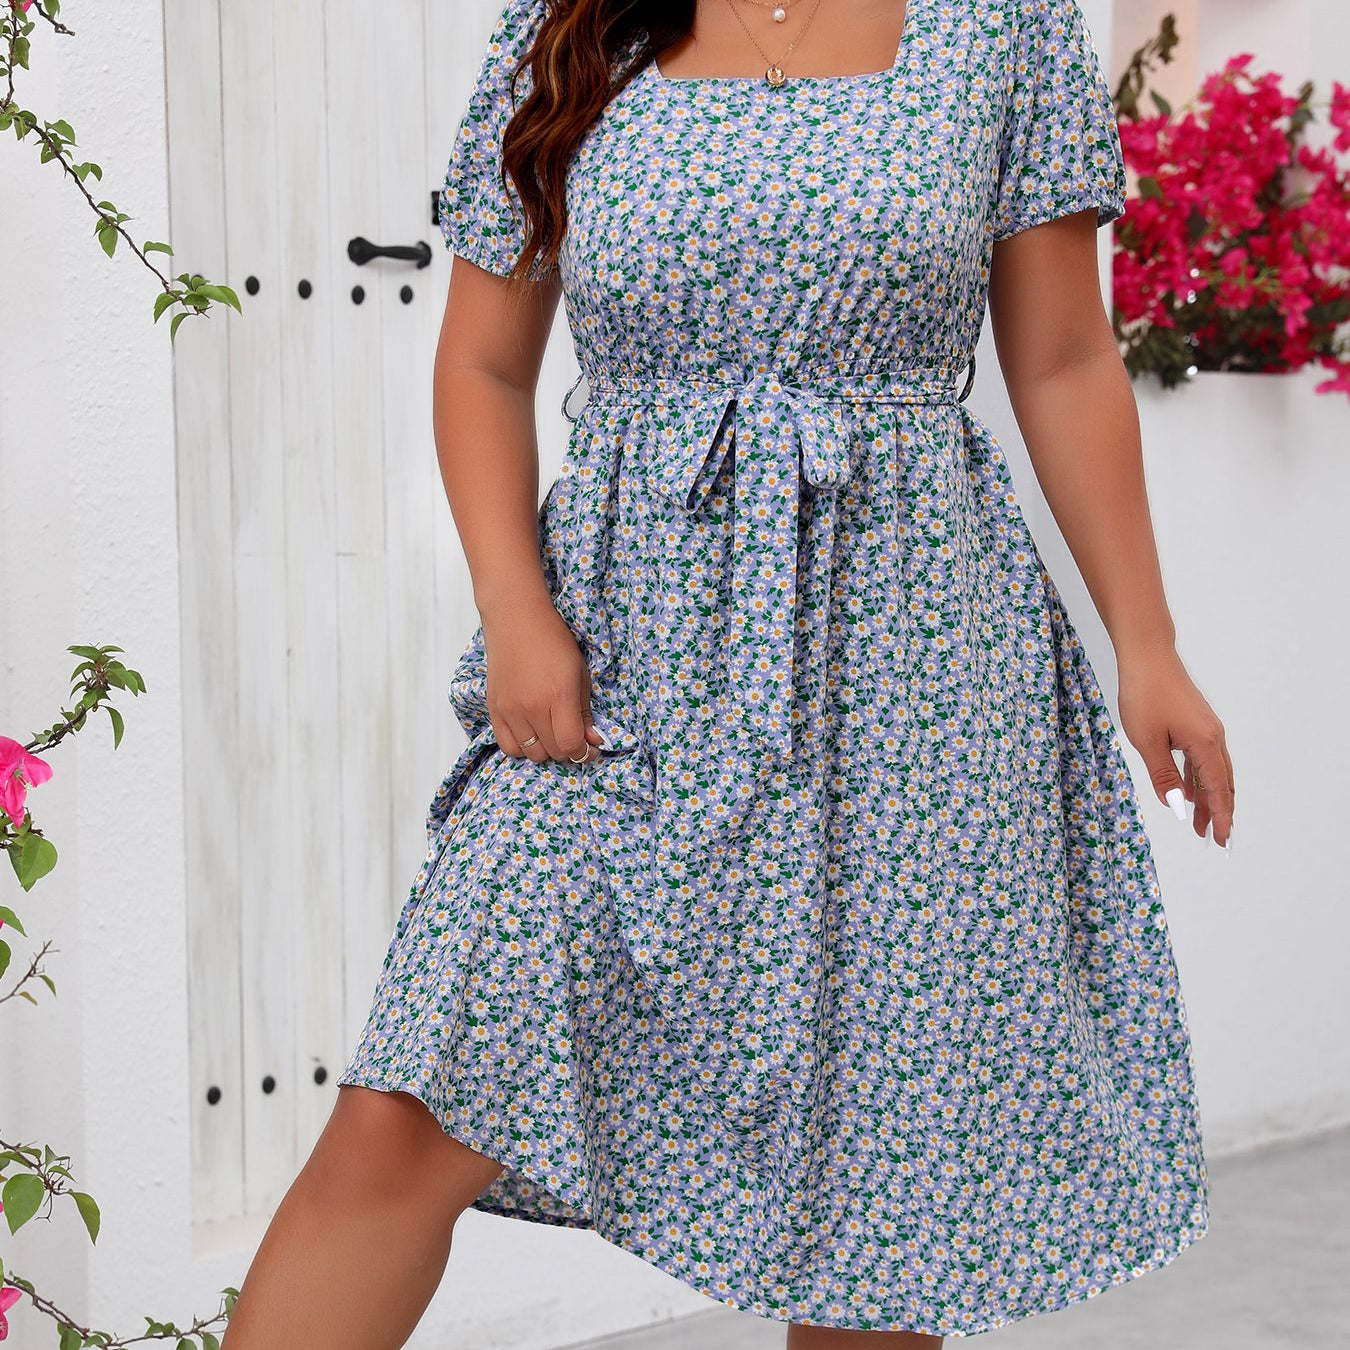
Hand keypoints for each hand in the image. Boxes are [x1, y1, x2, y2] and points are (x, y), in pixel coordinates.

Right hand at [480, 592, 605, 764]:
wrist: (516, 618)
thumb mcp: (580, 672)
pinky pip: (508, 745)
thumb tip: (593, 741)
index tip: (590, 748)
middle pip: (553, 752)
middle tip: (573, 737)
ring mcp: (510, 710)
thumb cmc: (553, 640)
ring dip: (546, 750)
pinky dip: (523, 747)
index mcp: (559, 696)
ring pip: (531, 753)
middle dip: (568, 751)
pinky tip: (532, 733)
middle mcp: (532, 707)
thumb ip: (586, 711)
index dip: (584, 753)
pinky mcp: (494, 709)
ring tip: (552, 733)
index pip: (571, 745)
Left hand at [1116, 642, 1234, 851]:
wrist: (1147, 656)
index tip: (1222, 840)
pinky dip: (1198, 778)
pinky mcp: (1196, 723)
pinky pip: (1202, 758)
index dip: (1220, 817)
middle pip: (1221, 783)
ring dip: (1207, 797)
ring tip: (1198, 823)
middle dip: (1217, 812)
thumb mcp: (1148, 741)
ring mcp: (1206, 729)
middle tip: (1215, 839)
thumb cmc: (1145, 694)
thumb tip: (1177, 805)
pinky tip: (1189, 791)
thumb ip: (1164, 775)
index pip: (1218, 790)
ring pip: (1212, 772)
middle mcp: (1213, 737)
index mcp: (1206, 743)